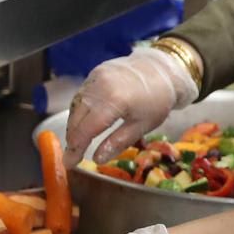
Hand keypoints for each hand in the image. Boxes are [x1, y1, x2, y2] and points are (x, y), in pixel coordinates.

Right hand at [64, 46, 198, 166]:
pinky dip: (79, 109)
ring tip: (76, 141)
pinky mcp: (96, 72)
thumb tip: (98, 159)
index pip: (86, 130)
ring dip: (73, 124)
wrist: (163, 70)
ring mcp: (96, 77)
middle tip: (72, 155)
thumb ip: (118, 142)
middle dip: (72, 138)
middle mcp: (100, 87)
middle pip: (76, 118)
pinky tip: (83, 122)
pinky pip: (81, 94)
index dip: (76, 148)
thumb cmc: (157, 100)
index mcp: (114, 101)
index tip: (70, 163)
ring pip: (75, 105)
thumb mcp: (142, 125)